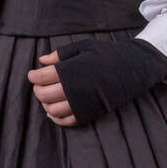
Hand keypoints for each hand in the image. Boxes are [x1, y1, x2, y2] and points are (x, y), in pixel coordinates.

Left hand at [28, 37, 166, 127]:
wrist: (133, 68)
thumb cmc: (107, 54)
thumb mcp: (84, 46)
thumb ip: (61, 54)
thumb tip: (41, 61)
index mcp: (73, 69)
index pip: (43, 77)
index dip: (33, 76)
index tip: (32, 74)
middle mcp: (76, 88)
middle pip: (45, 94)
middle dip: (37, 90)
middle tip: (38, 85)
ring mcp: (83, 103)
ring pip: (54, 110)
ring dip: (45, 104)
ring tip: (46, 96)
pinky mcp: (91, 112)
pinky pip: (68, 121)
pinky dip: (56, 118)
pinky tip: (53, 111)